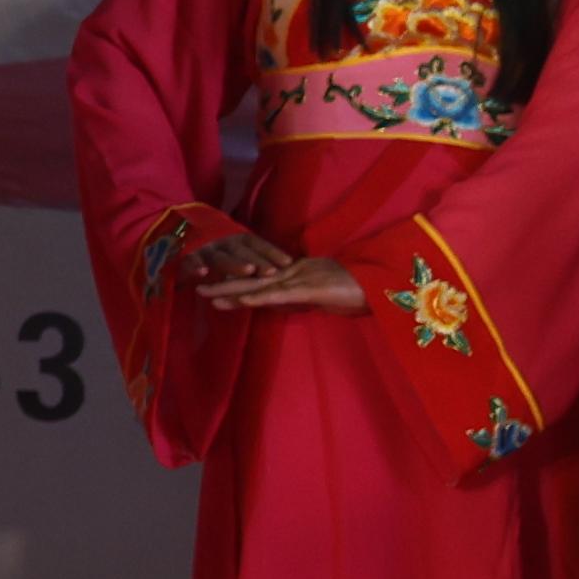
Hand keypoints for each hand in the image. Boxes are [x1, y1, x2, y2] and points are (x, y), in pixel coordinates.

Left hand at [188, 234, 366, 315]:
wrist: (383, 284)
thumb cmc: (358, 291)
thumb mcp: (323, 297)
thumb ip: (300, 298)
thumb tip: (279, 304)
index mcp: (294, 275)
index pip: (258, 279)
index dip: (234, 280)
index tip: (210, 283)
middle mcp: (291, 274)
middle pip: (249, 279)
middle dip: (222, 283)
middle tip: (194, 285)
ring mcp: (299, 279)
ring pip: (257, 285)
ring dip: (229, 290)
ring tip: (205, 293)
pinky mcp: (308, 289)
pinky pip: (278, 294)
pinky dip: (257, 296)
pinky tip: (238, 299)